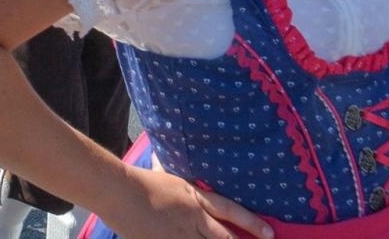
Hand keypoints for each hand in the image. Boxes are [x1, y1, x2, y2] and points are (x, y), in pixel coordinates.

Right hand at [103, 160, 271, 238]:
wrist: (118, 191)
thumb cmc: (140, 181)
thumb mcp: (168, 176)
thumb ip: (178, 178)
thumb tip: (171, 158)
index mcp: (196, 198)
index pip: (231, 211)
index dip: (252, 223)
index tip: (270, 233)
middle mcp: (194, 219)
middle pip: (225, 238)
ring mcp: (181, 236)